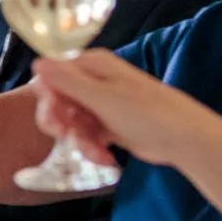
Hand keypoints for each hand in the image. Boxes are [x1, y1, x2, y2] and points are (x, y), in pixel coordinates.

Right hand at [27, 50, 208, 166]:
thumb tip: (37, 61)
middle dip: (62, 124)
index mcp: (92, 66)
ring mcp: (102, 104)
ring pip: (73, 122)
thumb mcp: (102, 97)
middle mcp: (95, 81)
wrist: (184, 139)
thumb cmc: (145, 113)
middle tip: (66, 138)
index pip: (52, 76)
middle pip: (59, 101)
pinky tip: (107, 159)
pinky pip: (89, 135)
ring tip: (99, 154)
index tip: (54, 122)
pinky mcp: (110, 125)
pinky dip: (93, 148)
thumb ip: (67, 81)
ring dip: (81, 141)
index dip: (48, 100)